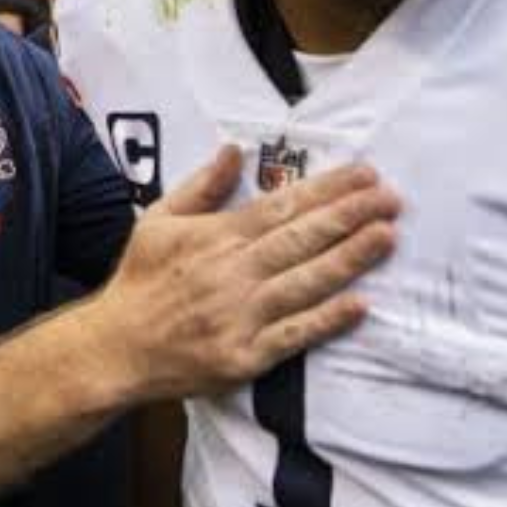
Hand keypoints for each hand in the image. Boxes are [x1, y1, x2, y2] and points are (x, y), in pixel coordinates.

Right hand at [87, 146, 399, 401]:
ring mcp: (240, 315)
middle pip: (301, 238)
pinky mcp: (245, 356)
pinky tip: (360, 305)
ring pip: (305, 282)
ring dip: (350, 259)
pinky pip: (294, 334)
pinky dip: (327, 320)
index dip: (327, 190)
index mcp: (216, 236)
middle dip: (350, 216)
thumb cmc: (139, 281)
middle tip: (391, 198)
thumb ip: (201, 186)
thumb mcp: (158, 220)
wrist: (114, 348)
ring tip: (387, 237)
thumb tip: (235, 149)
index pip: (282, 205)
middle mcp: (232, 272)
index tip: (364, 175)